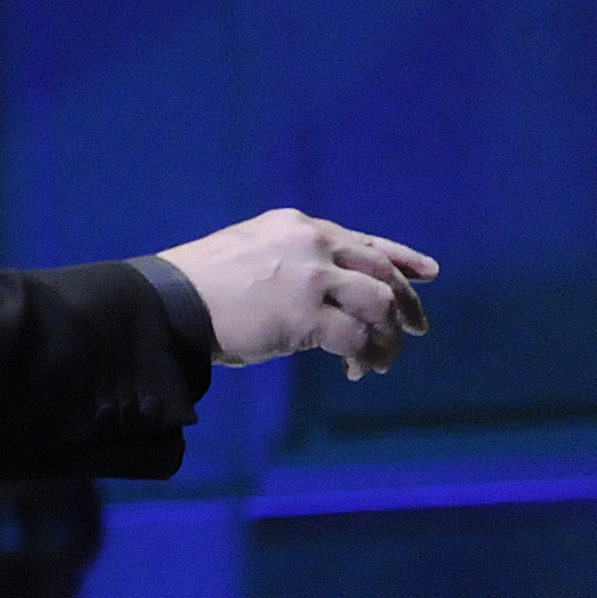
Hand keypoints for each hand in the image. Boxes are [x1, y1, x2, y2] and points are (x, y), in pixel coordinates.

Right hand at [159, 209, 438, 379]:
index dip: (404, 258)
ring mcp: (311, 278)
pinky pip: (355, 339)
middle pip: (382, 272)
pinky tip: (357, 370)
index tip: (430, 274)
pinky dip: (364, 356)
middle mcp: (312, 244)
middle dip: (407, 303)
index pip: (364, 241)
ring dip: (387, 336)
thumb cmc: (196, 285)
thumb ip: (289, 260)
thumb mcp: (248, 252)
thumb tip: (320, 292)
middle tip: (417, 329)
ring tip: (381, 360)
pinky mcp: (305, 315)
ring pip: (378, 304)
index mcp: (298, 227)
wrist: (166, 302)